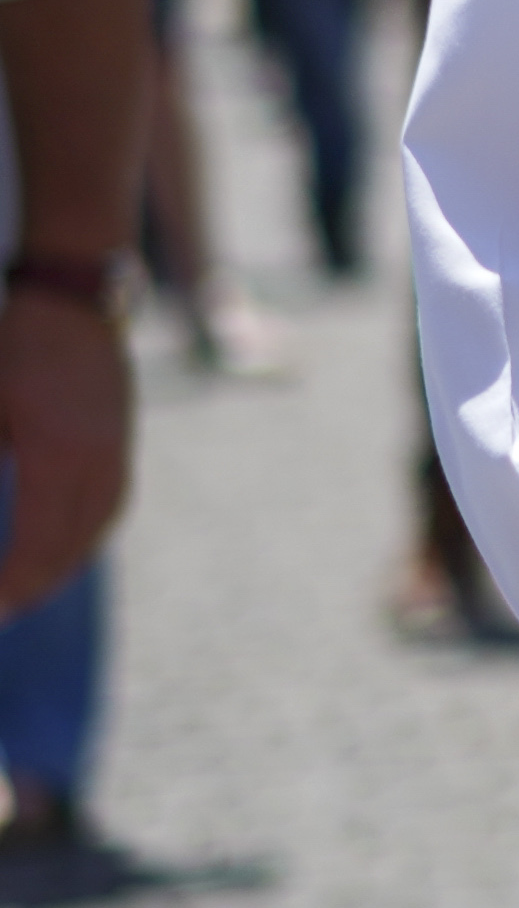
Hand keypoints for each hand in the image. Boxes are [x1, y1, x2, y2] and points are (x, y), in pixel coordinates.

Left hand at [0, 287, 131, 612]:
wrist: (73, 293)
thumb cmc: (15, 346)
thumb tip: (1, 527)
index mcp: (60, 452)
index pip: (37, 542)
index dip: (11, 584)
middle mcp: (98, 457)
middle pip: (72, 544)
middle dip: (34, 586)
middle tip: (0, 613)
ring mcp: (115, 446)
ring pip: (98, 526)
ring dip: (63, 564)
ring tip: (28, 589)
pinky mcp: (119, 437)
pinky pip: (109, 504)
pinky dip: (85, 536)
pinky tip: (63, 545)